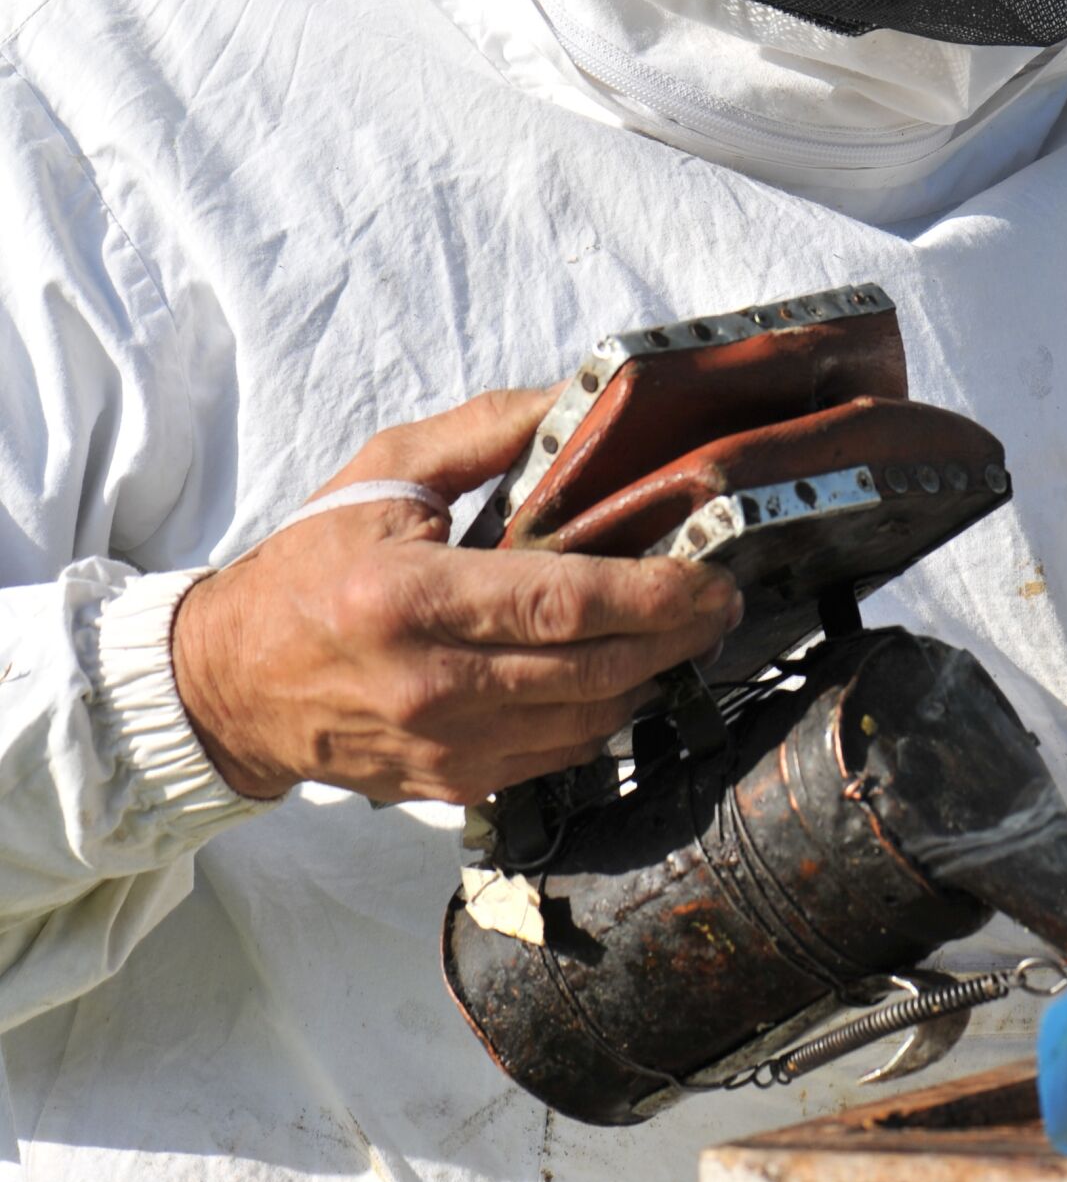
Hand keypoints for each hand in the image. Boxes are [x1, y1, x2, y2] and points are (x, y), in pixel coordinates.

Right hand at [171, 390, 741, 804]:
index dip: (653, 594)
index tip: (710, 576)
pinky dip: (600, 714)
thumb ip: (487, 429)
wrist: (232, 683)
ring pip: (588, 722)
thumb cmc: (312, 562)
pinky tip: (616, 672)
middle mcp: (431, 685)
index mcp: (412, 597)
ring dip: (648, 677)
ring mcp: (444, 748)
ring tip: (678, 630)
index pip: (563, 602)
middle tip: (720, 600)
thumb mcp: (386, 470)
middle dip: (675, 635)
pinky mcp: (452, 786)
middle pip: (594, 670)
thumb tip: (580, 396)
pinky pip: (557, 756)